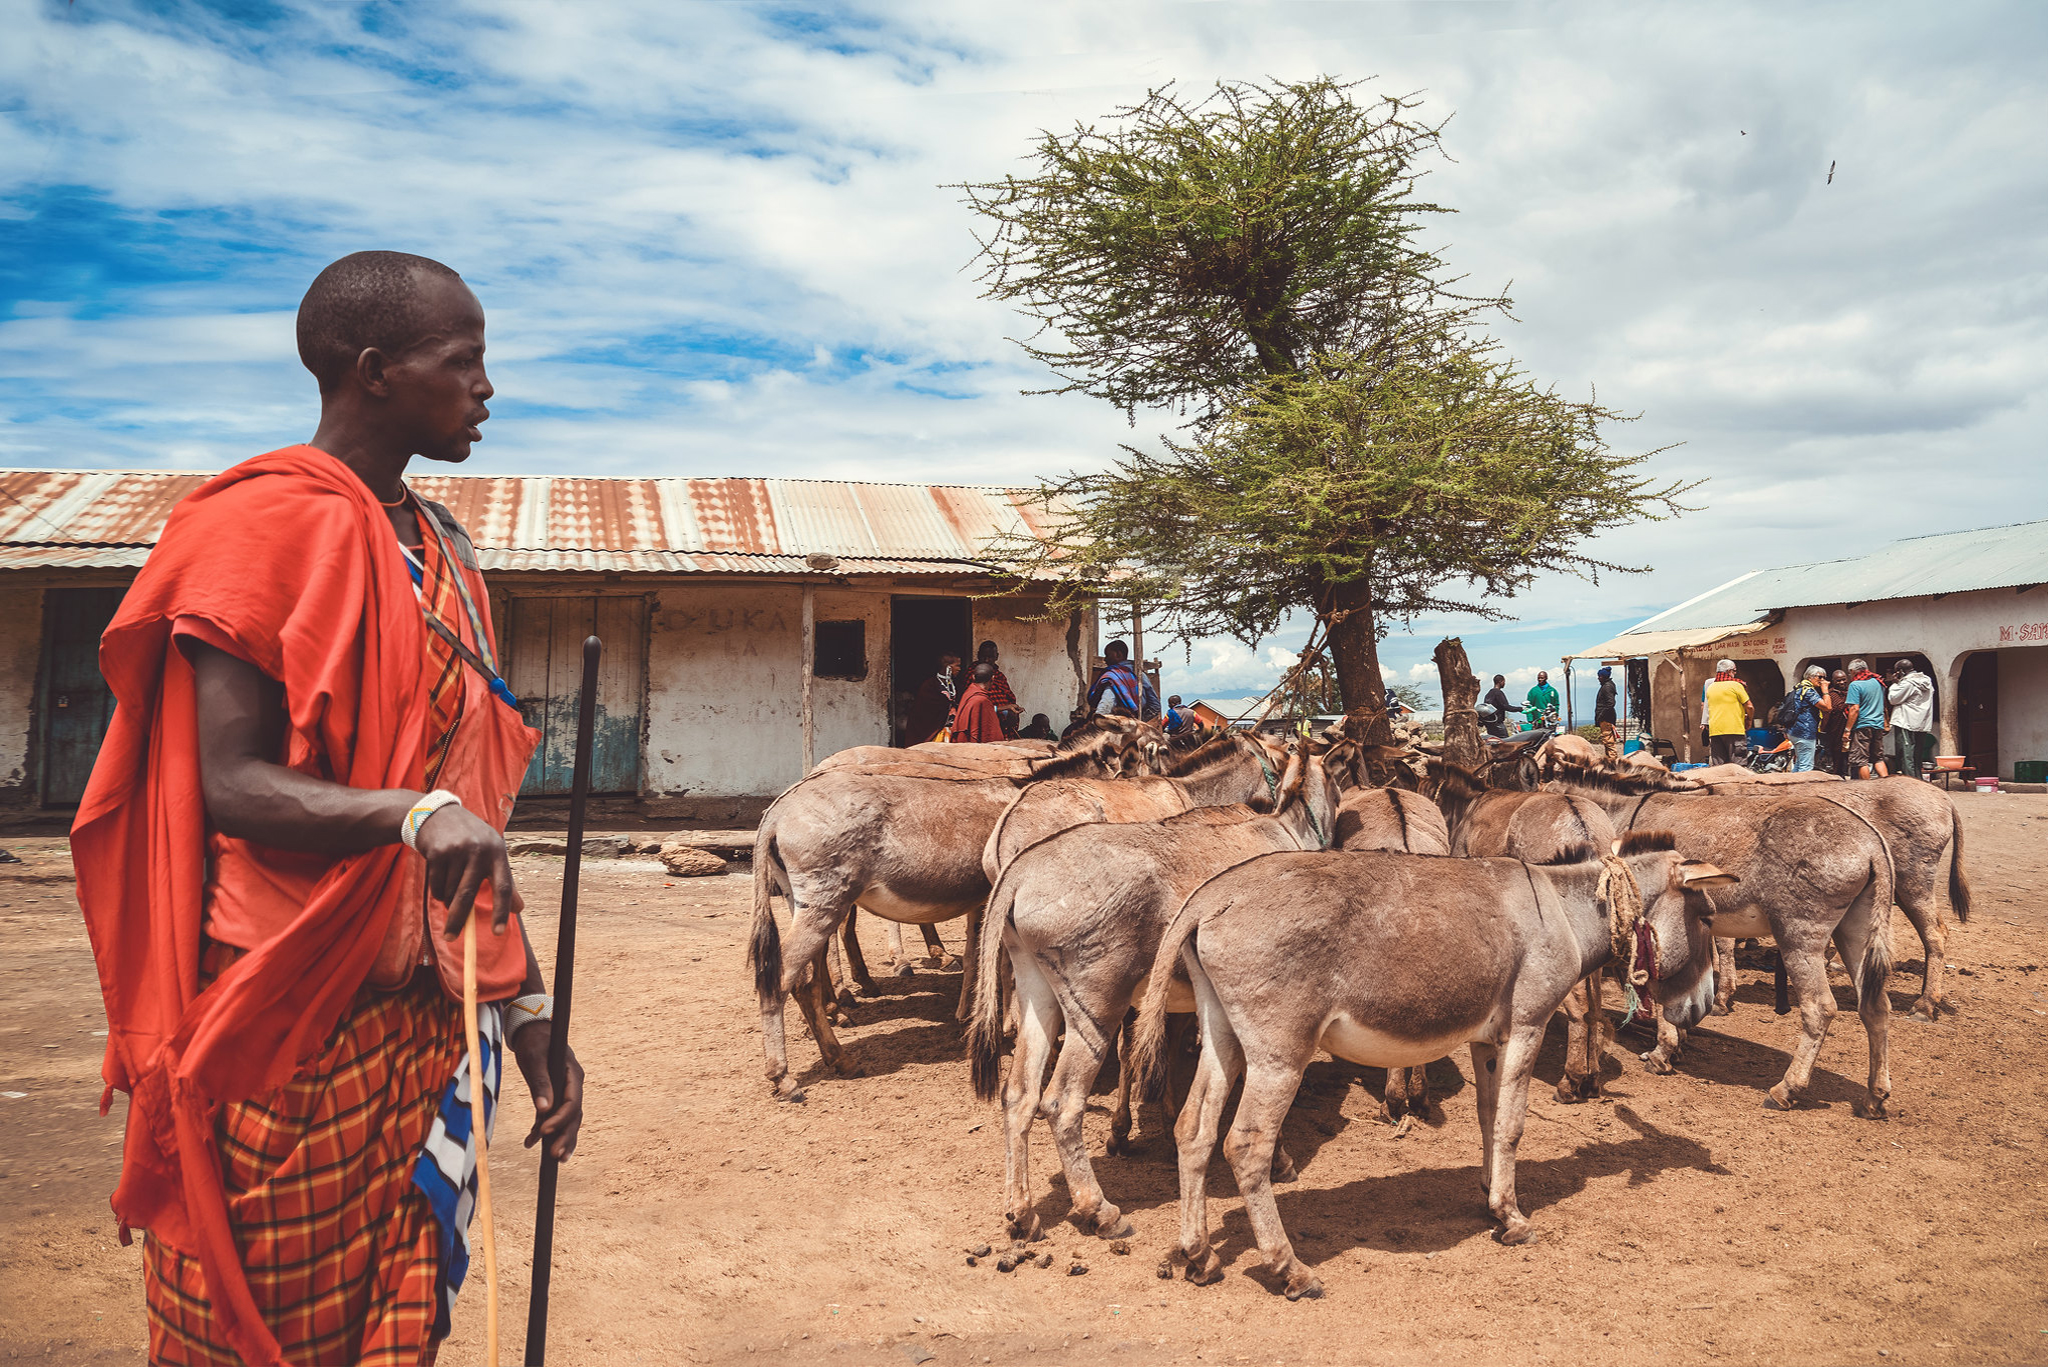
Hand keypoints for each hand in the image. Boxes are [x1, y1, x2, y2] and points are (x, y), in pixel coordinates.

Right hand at [415, 803, 523, 938]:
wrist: (439, 815)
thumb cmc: (472, 838)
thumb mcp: (492, 851)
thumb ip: (505, 880)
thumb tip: (519, 909)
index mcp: (498, 852)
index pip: (504, 886)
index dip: (501, 911)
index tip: (498, 932)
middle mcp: (479, 850)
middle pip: (467, 895)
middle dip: (458, 920)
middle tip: (451, 938)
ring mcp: (457, 850)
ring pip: (449, 892)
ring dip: (447, 900)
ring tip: (448, 887)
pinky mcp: (437, 852)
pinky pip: (435, 886)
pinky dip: (437, 891)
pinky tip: (439, 877)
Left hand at [511, 1024, 584, 1161]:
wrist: (532, 1032)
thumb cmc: (535, 1041)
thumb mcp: (534, 1058)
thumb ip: (540, 1082)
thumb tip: (543, 1109)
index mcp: (573, 1075)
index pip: (573, 1102)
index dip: (560, 1119)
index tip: (544, 1130)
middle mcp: (574, 1086)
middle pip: (574, 1116)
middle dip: (566, 1136)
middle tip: (556, 1156)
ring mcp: (566, 1092)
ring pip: (568, 1120)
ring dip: (562, 1139)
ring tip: (555, 1159)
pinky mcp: (555, 1096)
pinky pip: (553, 1117)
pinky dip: (544, 1131)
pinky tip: (531, 1142)